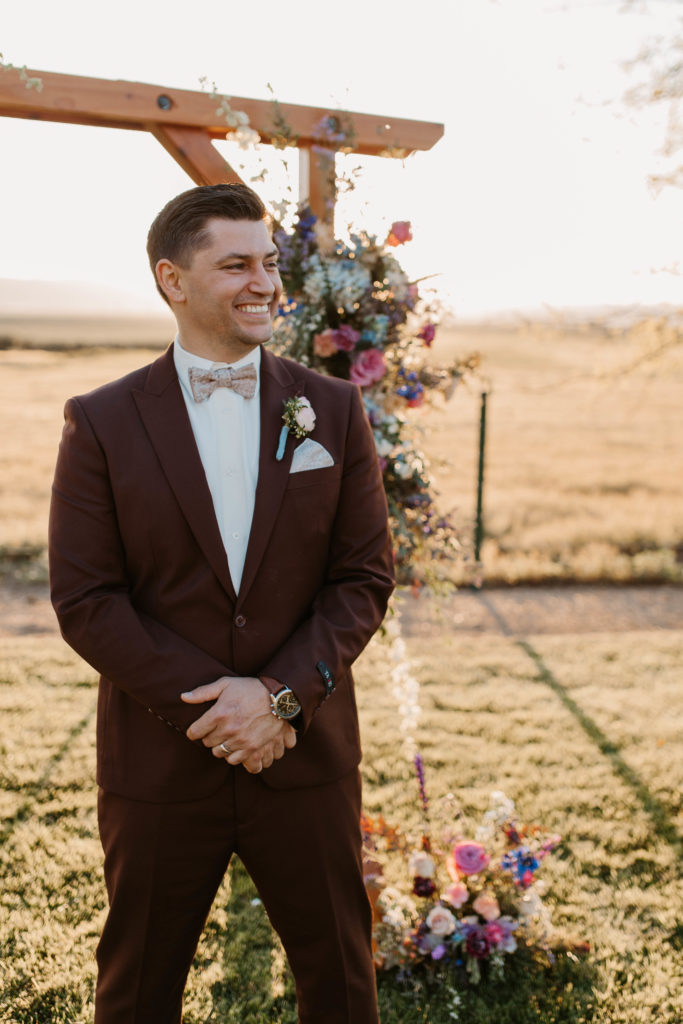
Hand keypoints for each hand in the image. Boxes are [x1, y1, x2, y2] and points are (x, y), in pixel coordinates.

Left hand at [181, 676, 296, 772]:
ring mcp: (240, 740)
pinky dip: (234, 755)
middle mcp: (228, 729)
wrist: (279, 698)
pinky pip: (235, 760)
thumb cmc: (251, 689)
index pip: (195, 732)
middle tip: (217, 729)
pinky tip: (237, 746)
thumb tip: (183, 697)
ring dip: (221, 746)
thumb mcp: (226, 684)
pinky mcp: (252, 748)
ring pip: (219, 753)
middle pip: (207, 743)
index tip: (199, 729)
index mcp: (218, 713)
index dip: (195, 730)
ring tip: (227, 737)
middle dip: (209, 736)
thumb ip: (203, 692)